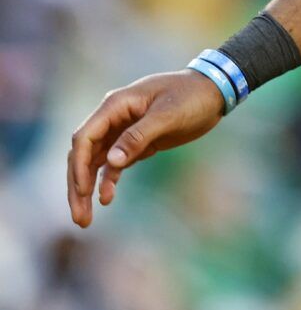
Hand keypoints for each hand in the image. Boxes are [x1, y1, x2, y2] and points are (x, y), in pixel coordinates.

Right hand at [67, 71, 226, 227]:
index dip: (79, 166)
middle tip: (78, 217)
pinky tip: (106, 198)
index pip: (85, 138)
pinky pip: (114, 165)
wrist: (214, 90)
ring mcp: (122, 131)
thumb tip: (111, 161)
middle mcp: (113, 119)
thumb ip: (139, 136)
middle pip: (84, 155)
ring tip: (84, 219)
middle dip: (77, 186)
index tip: (82, 191)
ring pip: (95, 163)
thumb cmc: (192, 96)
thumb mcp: (168, 115)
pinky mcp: (136, 143)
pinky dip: (108, 181)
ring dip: (88, 189)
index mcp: (115, 106)